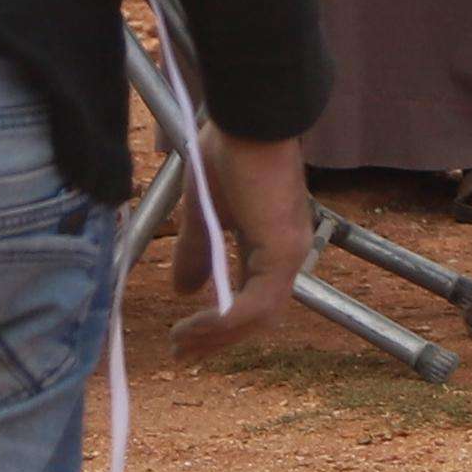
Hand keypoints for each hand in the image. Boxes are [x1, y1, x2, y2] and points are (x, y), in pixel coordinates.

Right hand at [192, 128, 315, 343]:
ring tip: (183, 344)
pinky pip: (255, 304)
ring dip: (218, 336)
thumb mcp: (203, 212)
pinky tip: (195, 327)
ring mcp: (289, 253)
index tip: (187, 337)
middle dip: (219, 340)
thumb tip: (182, 290)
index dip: (222, 323)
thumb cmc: (228, 151)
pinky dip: (225, 322)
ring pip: (258, 317)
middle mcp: (287, 252)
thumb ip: (196, 251)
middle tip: (183, 354)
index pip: (254, 297)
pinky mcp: (282, 251)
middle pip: (258, 316)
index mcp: (272, 242)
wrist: (247, 117)